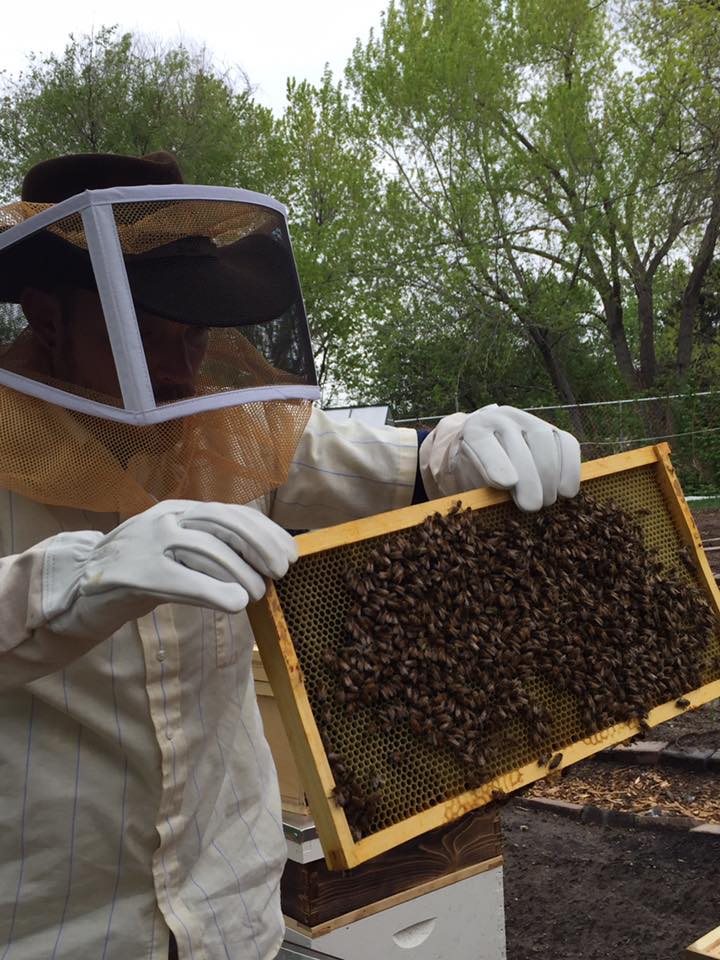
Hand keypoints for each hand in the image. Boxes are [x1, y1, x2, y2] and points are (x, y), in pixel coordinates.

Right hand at [39, 500, 297, 639]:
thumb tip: (265, 563)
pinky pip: (179, 578)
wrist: (78, 589)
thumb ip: (215, 552)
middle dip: (259, 546)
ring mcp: (144, 541)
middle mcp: (164, 517)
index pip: (232, 513)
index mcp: (179, 510)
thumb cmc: (141, 575)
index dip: (266, 533)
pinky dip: (212, 590)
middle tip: (280, 573)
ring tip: (256, 595)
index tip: (290, 554)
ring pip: (205, 548)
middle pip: (224, 522)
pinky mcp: (129, 571)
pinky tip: (233, 603)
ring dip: (240, 572)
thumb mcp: (180, 555)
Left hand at [419, 405, 580, 510]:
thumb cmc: (479, 472)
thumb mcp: (471, 479)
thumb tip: (503, 499)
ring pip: (544, 441)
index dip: (495, 462)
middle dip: (528, 478)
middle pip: (518, 443)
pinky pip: (567, 444)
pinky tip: (565, 491)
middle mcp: (501, 418)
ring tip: (547, 501)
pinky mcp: (553, 429)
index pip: (482, 442)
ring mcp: (529, 420)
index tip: (507, 484)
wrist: (490, 453)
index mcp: (475, 430)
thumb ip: (481, 485)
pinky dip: (570, 469)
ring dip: (549, 475)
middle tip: (532, 506)